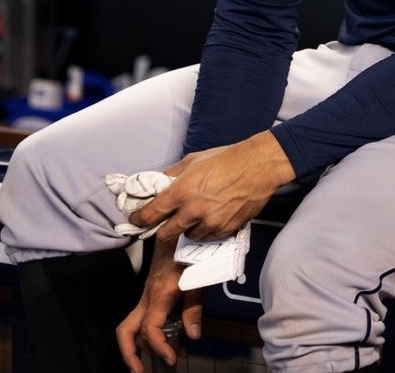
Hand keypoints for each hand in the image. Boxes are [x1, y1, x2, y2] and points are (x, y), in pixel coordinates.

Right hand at [116, 239, 203, 372]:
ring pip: (132, 325)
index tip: (171, 358)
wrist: (182, 229)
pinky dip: (150, 333)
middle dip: (129, 354)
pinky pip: (144, 316)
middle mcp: (148, 296)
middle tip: (141, 372)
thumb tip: (193, 336)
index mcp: (159, 294)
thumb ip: (194, 308)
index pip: (149, 329)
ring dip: (141, 347)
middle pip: (126, 329)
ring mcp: (147, 293)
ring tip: (160, 361)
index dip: (157, 347)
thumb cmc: (191, 251)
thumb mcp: (198, 279)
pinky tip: (168, 339)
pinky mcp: (151, 291)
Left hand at [130, 131, 294, 241]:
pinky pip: (209, 236)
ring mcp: (210, 223)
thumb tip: (157, 185)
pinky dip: (207, 229)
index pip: (150, 214)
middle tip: (168, 221)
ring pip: (189, 236)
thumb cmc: (225, 159)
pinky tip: (213, 215)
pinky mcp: (225, 230)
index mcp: (181, 191)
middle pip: (165, 234)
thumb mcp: (193, 160)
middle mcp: (193, 211)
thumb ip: (172, 175)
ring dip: (188, 228)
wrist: (257, 166)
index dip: (139, 219)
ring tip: (197, 213)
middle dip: (163, 229)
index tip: (136, 220)